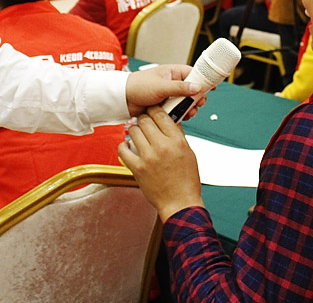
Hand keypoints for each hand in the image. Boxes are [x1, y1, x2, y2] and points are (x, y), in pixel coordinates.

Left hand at [118, 106, 203, 220]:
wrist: (179, 203)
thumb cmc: (186, 181)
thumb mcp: (189, 153)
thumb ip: (178, 135)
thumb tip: (169, 121)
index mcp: (176, 141)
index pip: (161, 115)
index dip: (156, 110)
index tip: (153, 111)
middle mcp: (162, 147)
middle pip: (145, 120)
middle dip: (144, 119)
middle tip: (145, 123)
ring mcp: (148, 157)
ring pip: (133, 131)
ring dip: (135, 131)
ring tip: (139, 136)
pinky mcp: (137, 168)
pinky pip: (123, 149)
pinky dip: (124, 146)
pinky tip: (129, 146)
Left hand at [125, 64, 200, 117]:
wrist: (122, 99)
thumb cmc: (138, 86)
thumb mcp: (161, 86)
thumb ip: (180, 88)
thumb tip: (197, 87)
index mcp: (172, 72)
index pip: (193, 74)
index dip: (203, 81)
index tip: (211, 88)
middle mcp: (172, 82)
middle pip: (192, 90)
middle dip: (196, 98)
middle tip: (198, 104)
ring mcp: (169, 95)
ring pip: (185, 102)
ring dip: (188, 108)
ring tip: (189, 113)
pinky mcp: (165, 105)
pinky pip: (177, 110)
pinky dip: (180, 114)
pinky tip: (181, 118)